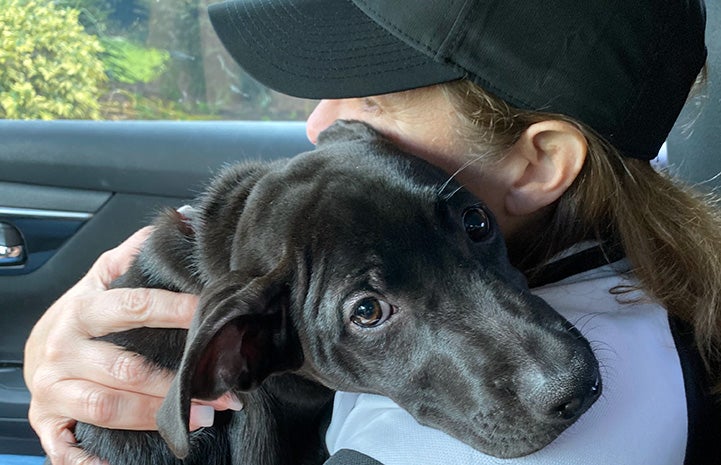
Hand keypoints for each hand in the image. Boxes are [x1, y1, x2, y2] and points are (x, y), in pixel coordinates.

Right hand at [23, 228, 240, 464]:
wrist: (32, 351)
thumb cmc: (79, 316)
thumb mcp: (100, 279)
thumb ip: (134, 255)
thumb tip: (180, 221)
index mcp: (82, 312)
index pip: (133, 308)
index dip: (176, 311)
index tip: (212, 316)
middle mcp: (64, 351)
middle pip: (125, 368)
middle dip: (176, 380)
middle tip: (221, 388)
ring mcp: (54, 390)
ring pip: (108, 407)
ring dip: (157, 415)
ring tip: (201, 417)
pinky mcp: (48, 423)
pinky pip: (67, 449)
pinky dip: (91, 462)